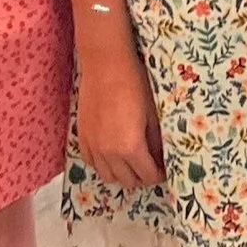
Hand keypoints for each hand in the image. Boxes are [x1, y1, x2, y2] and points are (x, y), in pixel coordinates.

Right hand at [78, 47, 164, 189]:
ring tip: (132, 161)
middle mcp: (109, 153)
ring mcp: (93, 146)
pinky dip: (104, 164)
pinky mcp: (82, 137)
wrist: (106, 65)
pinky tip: (113, 153)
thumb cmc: (134, 85)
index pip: (148, 176)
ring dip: (123, 174)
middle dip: (143, 176)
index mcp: (131, 148)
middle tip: (151, 164)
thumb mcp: (153, 114)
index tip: (165, 169)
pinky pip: (93, 163)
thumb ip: (156, 142)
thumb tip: (160, 157)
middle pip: (129, 181)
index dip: (160, 175)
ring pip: (109, 176)